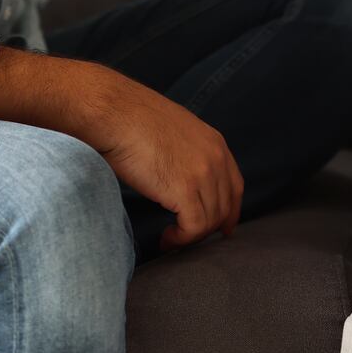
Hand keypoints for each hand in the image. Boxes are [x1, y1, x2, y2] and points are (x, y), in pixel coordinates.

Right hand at [85, 79, 244, 250]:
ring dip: (190, 235)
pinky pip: (193, 227)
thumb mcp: (175, 132)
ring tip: (170, 237)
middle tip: (186, 236)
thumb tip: (181, 178)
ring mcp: (203, 173)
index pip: (235, 186)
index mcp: (215, 142)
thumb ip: (188, 154)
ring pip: (209, 221)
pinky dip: (180, 239)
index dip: (231, 211)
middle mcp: (215, 158)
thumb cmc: (132, 121)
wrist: (116, 113)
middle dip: (207, 228)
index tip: (223, 228)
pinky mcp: (185, 189)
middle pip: (224, 207)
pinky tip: (166, 238)